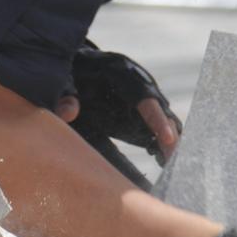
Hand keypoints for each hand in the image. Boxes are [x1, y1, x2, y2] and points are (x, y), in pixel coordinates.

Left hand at [55, 46, 180, 162]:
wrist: (77, 67)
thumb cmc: (71, 72)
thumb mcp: (63, 79)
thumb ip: (65, 94)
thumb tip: (68, 112)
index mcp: (121, 72)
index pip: (145, 95)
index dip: (157, 118)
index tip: (168, 139)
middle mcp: (139, 84)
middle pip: (162, 111)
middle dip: (170, 136)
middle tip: (172, 163)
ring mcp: (143, 101)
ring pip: (165, 122)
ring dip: (169, 144)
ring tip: (172, 170)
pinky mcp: (141, 116)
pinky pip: (157, 132)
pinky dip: (161, 147)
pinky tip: (163, 165)